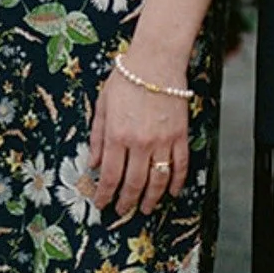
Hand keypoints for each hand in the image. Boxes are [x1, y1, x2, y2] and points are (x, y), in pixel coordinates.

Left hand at [90, 66, 189, 219]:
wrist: (155, 61)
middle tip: (123, 211)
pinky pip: (179, 166)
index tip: (102, 205)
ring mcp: (162, 141)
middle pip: (134, 183)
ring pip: (158, 180)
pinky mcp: (180, 136)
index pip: (110, 176)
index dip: (105, 195)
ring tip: (146, 209)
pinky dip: (176, 182)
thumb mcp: (102, 106)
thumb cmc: (125, 80)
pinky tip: (171, 192)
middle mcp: (139, 143)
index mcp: (117, 136)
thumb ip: (97, 137)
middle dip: (127, 201)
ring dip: (151, 199)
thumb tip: (93, 164)